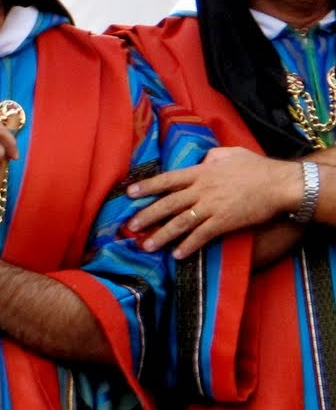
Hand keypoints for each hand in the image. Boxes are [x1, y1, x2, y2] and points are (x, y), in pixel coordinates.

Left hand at [125, 147, 302, 256]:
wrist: (280, 184)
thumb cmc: (257, 167)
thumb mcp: (230, 154)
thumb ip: (212, 157)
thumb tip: (201, 160)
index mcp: (200, 173)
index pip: (167, 179)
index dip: (147, 186)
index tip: (129, 193)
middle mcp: (201, 190)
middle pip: (168, 204)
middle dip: (146, 215)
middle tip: (129, 226)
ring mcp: (212, 207)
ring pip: (180, 223)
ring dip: (162, 235)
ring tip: (146, 246)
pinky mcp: (224, 222)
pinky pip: (202, 236)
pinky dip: (188, 246)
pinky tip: (177, 255)